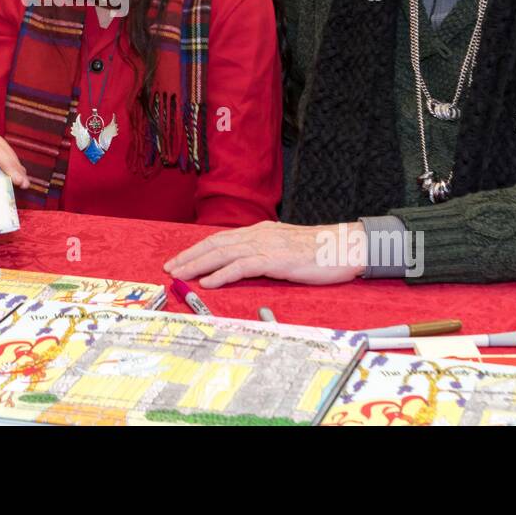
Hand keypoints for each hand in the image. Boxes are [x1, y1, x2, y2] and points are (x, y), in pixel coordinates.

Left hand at [163, 221, 366, 287]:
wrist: (345, 246)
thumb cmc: (320, 251)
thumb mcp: (286, 248)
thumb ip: (266, 252)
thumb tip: (246, 263)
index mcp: (260, 232)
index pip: (221, 239)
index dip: (198, 249)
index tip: (181, 259)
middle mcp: (258, 235)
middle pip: (215, 244)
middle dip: (190, 256)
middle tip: (170, 267)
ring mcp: (266, 246)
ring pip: (223, 253)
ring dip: (198, 265)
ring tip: (180, 274)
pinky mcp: (275, 259)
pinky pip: (242, 267)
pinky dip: (222, 274)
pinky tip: (209, 282)